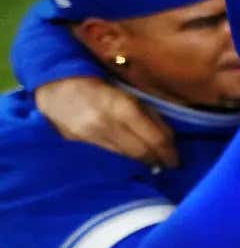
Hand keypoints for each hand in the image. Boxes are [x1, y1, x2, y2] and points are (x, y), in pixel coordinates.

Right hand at [35, 77, 177, 169]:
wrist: (56, 86)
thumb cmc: (100, 84)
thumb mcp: (129, 93)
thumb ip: (149, 114)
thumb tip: (169, 139)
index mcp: (123, 107)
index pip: (153, 138)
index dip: (168, 152)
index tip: (176, 160)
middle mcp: (106, 124)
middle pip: (140, 151)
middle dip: (157, 159)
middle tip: (169, 164)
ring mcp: (90, 135)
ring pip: (124, 155)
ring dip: (141, 160)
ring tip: (153, 161)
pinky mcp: (79, 141)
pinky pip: (108, 153)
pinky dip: (123, 156)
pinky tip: (131, 157)